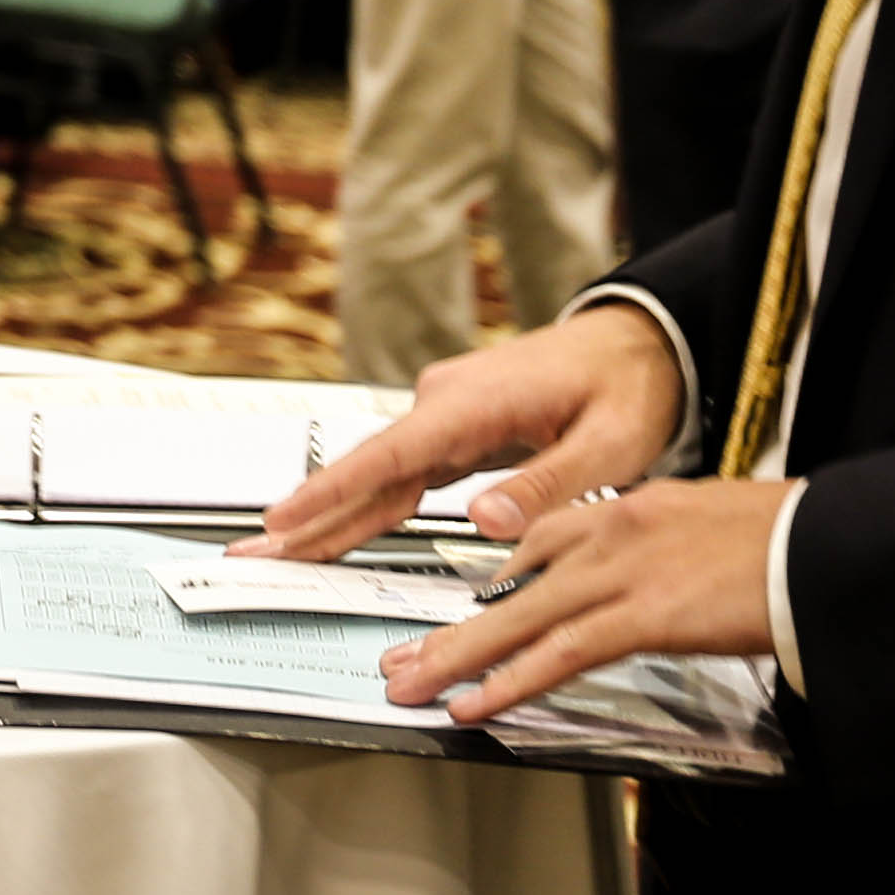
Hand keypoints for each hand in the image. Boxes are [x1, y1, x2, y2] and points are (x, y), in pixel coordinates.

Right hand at [247, 299, 689, 560]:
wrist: (640, 343)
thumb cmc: (628, 390)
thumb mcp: (607, 446)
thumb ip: (544, 484)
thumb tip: (482, 520)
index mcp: (474, 405)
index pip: (388, 455)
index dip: (332, 492)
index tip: (282, 520)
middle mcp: (445, 403)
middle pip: (366, 468)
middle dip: (308, 514)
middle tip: (253, 552)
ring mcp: (446, 414)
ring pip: (379, 475)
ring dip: (331, 514)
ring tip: (280, 552)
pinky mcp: (456, 428)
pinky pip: (403, 474)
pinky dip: (368, 503)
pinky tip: (337, 532)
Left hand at [369, 476, 796, 724]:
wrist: (836, 543)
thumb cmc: (790, 540)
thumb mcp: (712, 526)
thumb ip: (666, 548)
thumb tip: (653, 580)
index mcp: (632, 507)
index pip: (544, 537)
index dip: (501, 579)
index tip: (472, 604)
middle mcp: (614, 531)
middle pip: (512, 582)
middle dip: (452, 627)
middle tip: (404, 659)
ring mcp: (625, 572)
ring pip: (520, 619)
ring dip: (459, 659)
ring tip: (412, 688)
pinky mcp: (646, 615)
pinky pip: (562, 653)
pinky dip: (512, 681)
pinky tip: (478, 703)